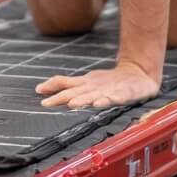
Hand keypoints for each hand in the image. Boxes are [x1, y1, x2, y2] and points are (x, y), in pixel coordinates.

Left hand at [36, 61, 160, 109]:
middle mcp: (93, 85)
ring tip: (71, 104)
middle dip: (60, 97)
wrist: (137, 73)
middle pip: (74, 91)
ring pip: (92, 94)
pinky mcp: (124, 94)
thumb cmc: (110, 80)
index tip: (38, 91)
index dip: (51, 85)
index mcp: (85, 82)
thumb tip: (45, 89)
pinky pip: (115, 98)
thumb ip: (70, 86)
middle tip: (46, 103)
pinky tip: (99, 103)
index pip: (64, 82)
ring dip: (82, 99)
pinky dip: (106, 100)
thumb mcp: (88, 81)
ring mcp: (108, 89)